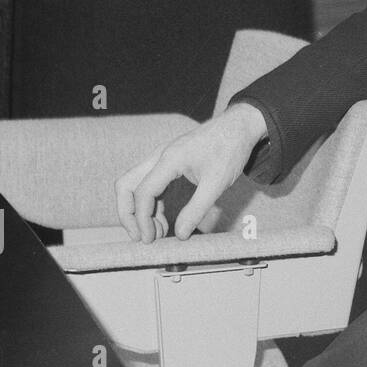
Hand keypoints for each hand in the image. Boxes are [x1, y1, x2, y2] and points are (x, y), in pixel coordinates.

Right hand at [116, 102, 266, 242]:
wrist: (240, 126)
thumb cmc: (230, 150)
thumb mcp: (217, 183)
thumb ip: (197, 209)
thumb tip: (180, 235)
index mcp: (169, 159)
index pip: (143, 192)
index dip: (142, 219)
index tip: (150, 239)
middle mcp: (160, 156)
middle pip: (126, 185)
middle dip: (128, 213)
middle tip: (141, 237)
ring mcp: (163, 158)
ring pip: (137, 185)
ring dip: (142, 210)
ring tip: (158, 234)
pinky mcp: (170, 162)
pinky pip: (152, 184)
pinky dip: (153, 204)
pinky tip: (164, 221)